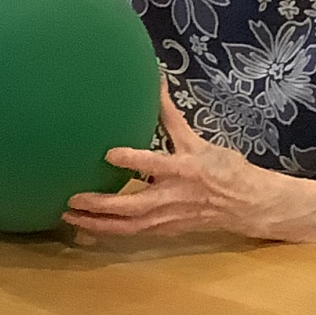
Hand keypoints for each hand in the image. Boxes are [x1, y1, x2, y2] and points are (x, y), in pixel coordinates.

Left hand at [64, 85, 315, 244]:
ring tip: (68, 216)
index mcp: (185, 169)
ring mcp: (169, 218)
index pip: (156, 164)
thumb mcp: (198, 140)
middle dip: (101, 205)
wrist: (247, 205)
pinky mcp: (165, 230)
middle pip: (133, 206)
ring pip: (128, 227)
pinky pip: (132, 234)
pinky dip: (107, 232)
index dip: (133, 160)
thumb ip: (170, 116)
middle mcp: (174, 196)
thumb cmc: (223, 168)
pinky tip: (85, 227)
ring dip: (97, 224)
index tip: (108, 153)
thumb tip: (156, 79)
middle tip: (71, 199)